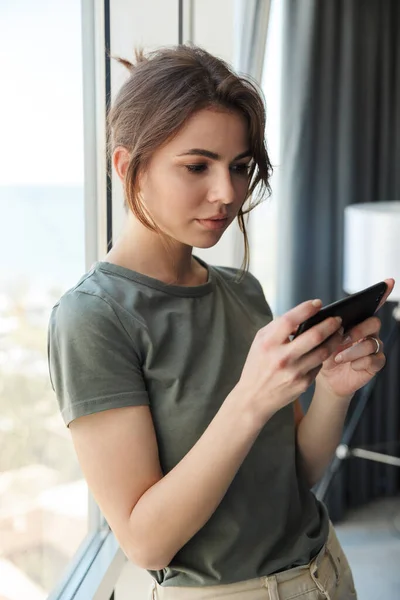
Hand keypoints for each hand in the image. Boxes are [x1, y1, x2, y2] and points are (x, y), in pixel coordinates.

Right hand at [237, 298, 344, 422]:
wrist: (253, 397)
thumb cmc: (257, 365)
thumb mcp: (260, 342)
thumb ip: (277, 327)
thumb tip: (301, 316)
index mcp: (268, 343)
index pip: (290, 320)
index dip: (306, 309)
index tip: (318, 303)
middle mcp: (282, 358)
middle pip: (314, 335)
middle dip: (330, 324)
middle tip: (337, 319)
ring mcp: (294, 372)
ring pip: (323, 351)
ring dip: (335, 339)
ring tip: (339, 332)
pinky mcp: (303, 383)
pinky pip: (319, 365)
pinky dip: (323, 356)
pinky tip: (326, 350)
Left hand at [316, 278, 394, 398]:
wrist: (325, 378)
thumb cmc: (322, 354)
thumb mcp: (319, 338)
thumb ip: (321, 325)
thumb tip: (317, 316)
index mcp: (356, 321)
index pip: (371, 305)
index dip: (381, 294)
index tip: (389, 281)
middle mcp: (368, 332)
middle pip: (374, 322)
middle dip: (358, 330)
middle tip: (342, 337)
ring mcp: (373, 348)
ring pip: (373, 343)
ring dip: (354, 350)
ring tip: (338, 357)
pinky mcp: (375, 364)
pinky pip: (375, 359)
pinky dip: (360, 362)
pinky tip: (350, 365)